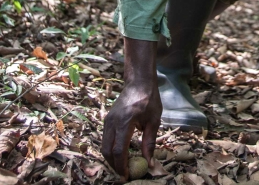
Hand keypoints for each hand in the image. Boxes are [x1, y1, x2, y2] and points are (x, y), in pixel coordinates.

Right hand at [101, 38, 160, 179]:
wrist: (138, 82)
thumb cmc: (149, 100)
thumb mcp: (154, 122)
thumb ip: (149, 143)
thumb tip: (149, 163)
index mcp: (125, 122)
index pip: (118, 150)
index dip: (121, 165)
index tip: (127, 176)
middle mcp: (112, 122)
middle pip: (107, 151)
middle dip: (114, 165)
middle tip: (124, 175)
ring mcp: (107, 121)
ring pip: (104, 146)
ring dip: (111, 159)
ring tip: (123, 167)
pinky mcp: (107, 121)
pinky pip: (106, 140)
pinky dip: (110, 150)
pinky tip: (121, 155)